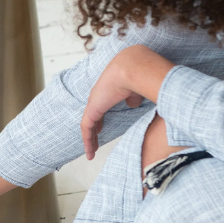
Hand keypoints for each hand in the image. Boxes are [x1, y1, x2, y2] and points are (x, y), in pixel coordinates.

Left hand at [81, 45, 173, 159]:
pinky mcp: (92, 110)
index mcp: (106, 91)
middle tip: (93, 144)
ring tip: (90, 154)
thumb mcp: (136, 90)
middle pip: (91, 118)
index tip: (100, 130)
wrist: (132, 69)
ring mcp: (93, 103)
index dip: (99, 120)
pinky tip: (90, 151)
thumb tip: (132, 103)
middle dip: (92, 132)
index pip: (99, 108)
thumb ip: (132, 98)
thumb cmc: (137, 76)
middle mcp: (97, 96)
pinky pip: (86, 129)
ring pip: (87, 125)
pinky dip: (87, 141)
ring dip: (89, 140)